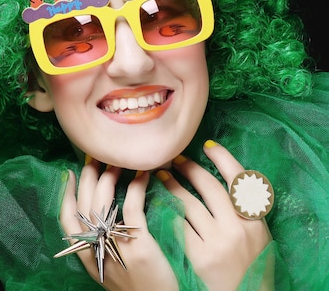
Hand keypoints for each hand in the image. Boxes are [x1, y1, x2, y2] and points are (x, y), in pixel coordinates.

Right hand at [59, 158, 178, 290]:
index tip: (69, 173)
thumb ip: (103, 244)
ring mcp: (116, 248)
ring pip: (102, 203)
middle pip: (84, 205)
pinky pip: (133, 207)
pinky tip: (143, 175)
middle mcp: (96, 250)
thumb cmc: (140, 287)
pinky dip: (136, 186)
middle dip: (88, 177)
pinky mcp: (140, 247)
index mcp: (87, 257)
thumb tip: (104, 213)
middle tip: (95, 158)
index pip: (66, 220)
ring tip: (117, 163)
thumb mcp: (111, 269)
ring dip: (108, 177)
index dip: (66, 194)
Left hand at [157, 141, 272, 290]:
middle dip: (190, 169)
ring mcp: (216, 243)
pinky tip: (157, 202)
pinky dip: (167, 211)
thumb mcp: (256, 237)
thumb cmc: (250, 269)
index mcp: (255, 222)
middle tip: (175, 160)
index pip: (240, 180)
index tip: (207, 146)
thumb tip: (221, 179)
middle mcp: (237, 229)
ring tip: (162, 176)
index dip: (223, 158)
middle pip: (209, 187)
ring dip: (173, 186)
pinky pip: (178, 225)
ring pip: (189, 204)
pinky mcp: (197, 256)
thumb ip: (242, 211)